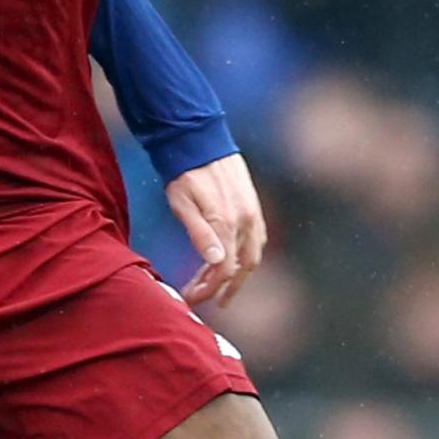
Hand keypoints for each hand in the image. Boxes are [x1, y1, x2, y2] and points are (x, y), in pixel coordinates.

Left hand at [166, 152, 265, 307]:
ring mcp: (253, 213)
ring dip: (235, 274)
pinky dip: (244, 256)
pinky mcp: (253, 207)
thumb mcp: (183, 204)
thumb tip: (217, 263)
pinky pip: (255, 240)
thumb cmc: (184, 174)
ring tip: (215, 285)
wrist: (200, 140)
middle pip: (241, 267)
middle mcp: (246, 220)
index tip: (190, 298)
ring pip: (251, 255)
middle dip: (223, 287)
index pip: (224, 269)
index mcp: (228, 222)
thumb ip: (200, 234)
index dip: (208, 288)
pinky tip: (230, 260)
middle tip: (202, 298)